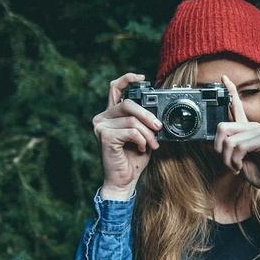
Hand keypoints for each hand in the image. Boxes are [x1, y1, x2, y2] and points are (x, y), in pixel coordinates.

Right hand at [91, 72, 161, 197]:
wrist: (124, 181)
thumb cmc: (133, 159)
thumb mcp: (143, 136)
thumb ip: (144, 122)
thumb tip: (157, 114)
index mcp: (111, 114)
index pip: (115, 88)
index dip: (128, 79)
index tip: (142, 78)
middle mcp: (102, 118)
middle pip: (128, 104)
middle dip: (148, 116)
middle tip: (159, 128)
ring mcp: (101, 126)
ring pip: (132, 120)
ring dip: (147, 133)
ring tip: (152, 144)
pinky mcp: (104, 136)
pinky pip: (131, 131)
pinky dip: (141, 140)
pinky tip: (141, 148)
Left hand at [214, 74, 259, 198]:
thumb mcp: (236, 162)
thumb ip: (225, 151)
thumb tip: (207, 144)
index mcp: (246, 130)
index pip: (236, 106)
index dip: (230, 91)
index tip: (224, 78)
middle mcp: (252, 126)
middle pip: (221, 127)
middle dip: (218, 150)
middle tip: (228, 164)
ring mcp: (258, 131)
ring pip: (228, 140)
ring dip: (227, 160)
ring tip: (237, 168)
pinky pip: (238, 147)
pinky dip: (235, 161)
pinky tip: (241, 167)